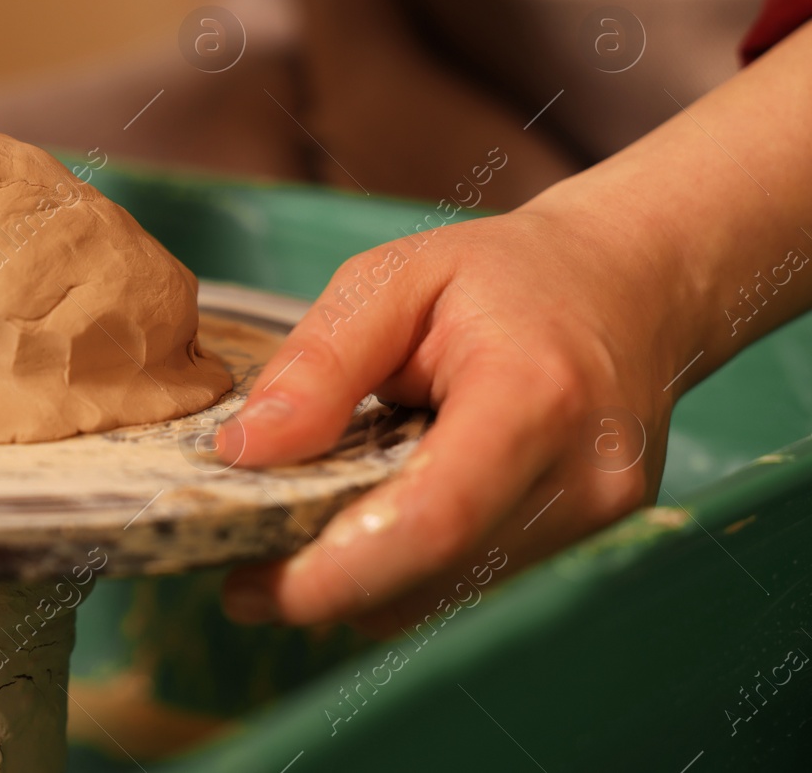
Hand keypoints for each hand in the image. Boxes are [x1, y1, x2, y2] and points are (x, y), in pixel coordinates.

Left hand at [216, 201, 678, 630]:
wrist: (631, 286)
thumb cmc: (505, 275)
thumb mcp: (393, 280)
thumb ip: (319, 364)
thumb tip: (245, 452)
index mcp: (534, 395)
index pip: (433, 519)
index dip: (335, 571)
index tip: (249, 587)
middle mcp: (581, 478)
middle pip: (432, 575)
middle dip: (325, 587)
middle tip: (241, 571)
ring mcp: (596, 522)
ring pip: (446, 596)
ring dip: (362, 583)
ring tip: (296, 537)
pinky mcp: (585, 543)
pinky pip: (471, 582)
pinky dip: (406, 569)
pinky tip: (367, 523)